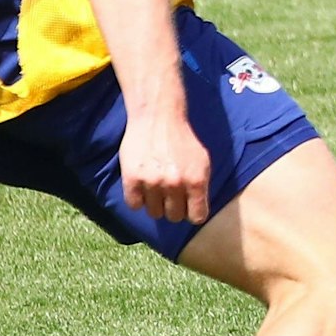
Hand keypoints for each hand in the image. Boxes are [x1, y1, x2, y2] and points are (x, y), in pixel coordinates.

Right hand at [120, 105, 212, 224]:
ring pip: (154, 213)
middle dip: (173, 208)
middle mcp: (175, 183)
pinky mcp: (132, 179)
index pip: (197, 217)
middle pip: (174, 217)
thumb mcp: (202, 161)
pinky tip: (142, 186)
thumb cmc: (182, 140)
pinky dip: (138, 199)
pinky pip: (135, 205)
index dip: (193, 213)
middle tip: (170, 195)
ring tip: (156, 188)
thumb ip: (201, 187)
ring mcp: (153, 182)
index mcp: (197, 180)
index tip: (188, 208)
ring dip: (155, 204)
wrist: (158, 118)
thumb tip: (197, 213)